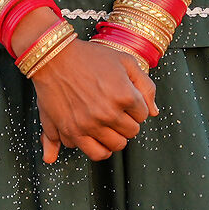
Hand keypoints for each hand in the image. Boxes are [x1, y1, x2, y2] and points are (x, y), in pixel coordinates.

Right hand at [30, 38, 159, 162]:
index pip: (143, 115)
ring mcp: (89, 124)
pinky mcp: (71, 131)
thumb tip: (154, 113)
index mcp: (125, 95)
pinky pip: (93, 152)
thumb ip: (145, 86)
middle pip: (131, 133)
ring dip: (114, 137)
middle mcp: (108, 113)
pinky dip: (96, 147)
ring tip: (108, 126)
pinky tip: (95, 136)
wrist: (54, 58)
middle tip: (116, 111)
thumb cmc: (90, 57)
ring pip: (114, 147)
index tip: (125, 100)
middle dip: (127, 122)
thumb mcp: (125, 61)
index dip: (136, 107)